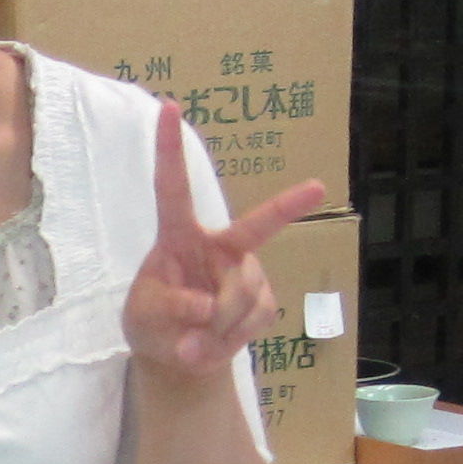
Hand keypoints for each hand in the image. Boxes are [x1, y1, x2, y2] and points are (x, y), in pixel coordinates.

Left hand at [119, 97, 326, 381]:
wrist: (175, 357)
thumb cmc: (154, 323)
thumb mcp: (145, 317)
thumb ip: (171, 309)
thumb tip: (207, 309)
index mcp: (179, 235)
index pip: (172, 188)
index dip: (169, 149)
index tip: (170, 106)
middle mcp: (218, 245)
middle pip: (256, 227)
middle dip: (287, 208)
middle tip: (318, 188)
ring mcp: (245, 272)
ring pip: (243, 293)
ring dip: (218, 325)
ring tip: (192, 343)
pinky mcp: (263, 301)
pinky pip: (254, 320)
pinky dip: (229, 341)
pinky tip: (213, 345)